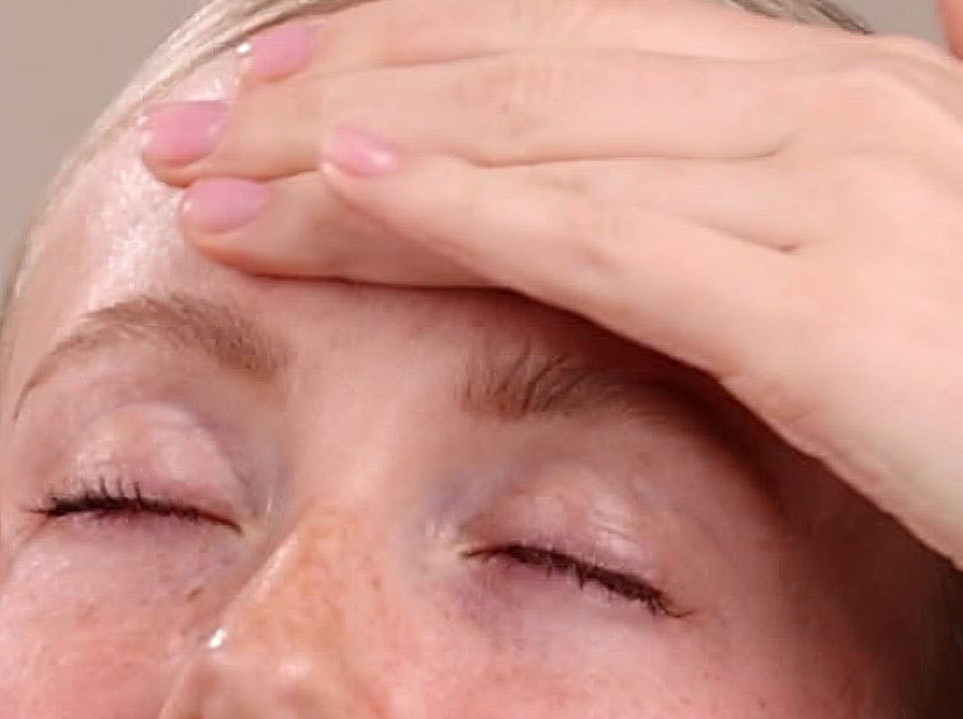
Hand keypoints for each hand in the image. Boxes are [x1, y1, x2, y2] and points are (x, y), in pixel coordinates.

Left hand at [141, 0, 962, 567]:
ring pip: (530, 137)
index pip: (565, 56)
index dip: (399, 67)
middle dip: (332, 90)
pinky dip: (463, 200)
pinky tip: (344, 186)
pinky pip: (600, 232)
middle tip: (194, 133)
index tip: (269, 104)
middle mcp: (818, 109)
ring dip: (346, 144)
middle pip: (521, 71)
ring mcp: (819, 188)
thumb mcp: (884, 282)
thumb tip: (723, 191)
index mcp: (825, 103)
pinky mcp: (809, 301)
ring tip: (210, 173)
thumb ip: (779, 226)